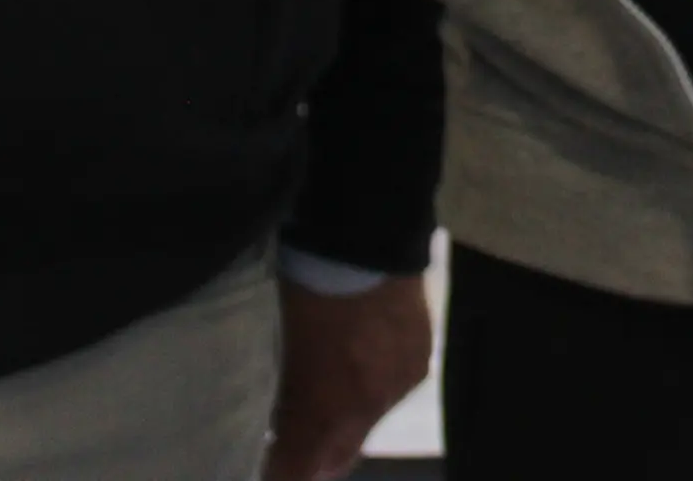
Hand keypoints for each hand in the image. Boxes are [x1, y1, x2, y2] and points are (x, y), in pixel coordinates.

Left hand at [264, 271, 431, 478]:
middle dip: (314, 458)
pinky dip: (374, 389)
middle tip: (293, 447)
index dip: (285, 472)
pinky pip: (393, 393)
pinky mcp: (420, 362)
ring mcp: (398, 386)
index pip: (301, 468)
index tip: (272, 469)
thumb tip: (285, 426)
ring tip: (329, 395)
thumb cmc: (309, 289)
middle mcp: (368, 408)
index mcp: (326, 408)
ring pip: (367, 425)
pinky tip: (362, 364)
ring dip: (345, 421)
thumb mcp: (288, 348)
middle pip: (339, 458)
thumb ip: (291, 398)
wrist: (365, 235)